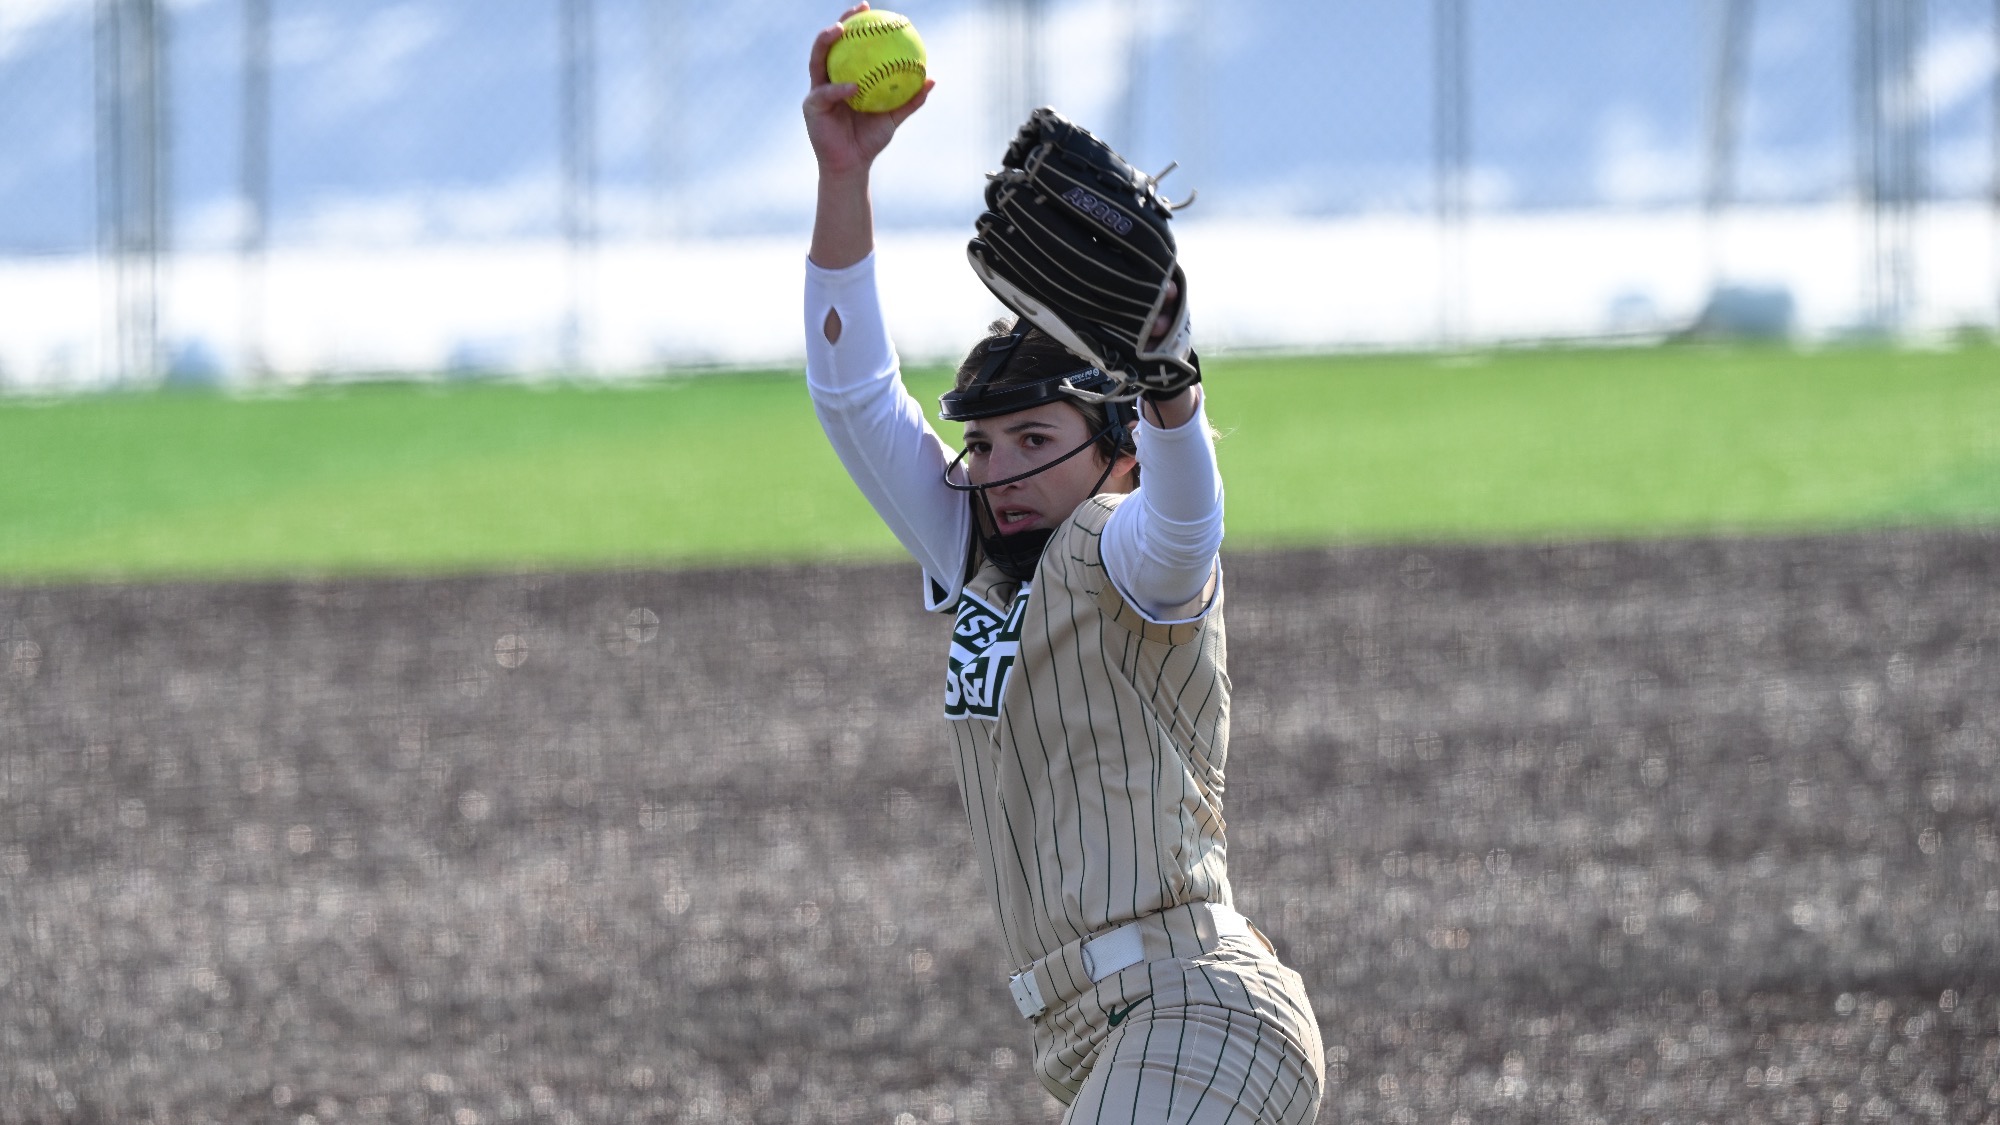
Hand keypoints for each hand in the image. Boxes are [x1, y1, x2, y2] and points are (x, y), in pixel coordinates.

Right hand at [803, 4, 934, 179]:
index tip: (870, 8)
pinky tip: (853, 85)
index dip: (856, 25)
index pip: (848, 45)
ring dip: (826, 42)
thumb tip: (931, 79)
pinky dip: (840, 89)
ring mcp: (817, 91)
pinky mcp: (811, 106)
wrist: (851, 165)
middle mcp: (827, 79)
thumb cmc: (869, 140)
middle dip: (840, 23)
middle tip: (856, 11)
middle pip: (829, 44)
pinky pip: (826, 93)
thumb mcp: (893, 117)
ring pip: (817, 59)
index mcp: (844, 76)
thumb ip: (909, 99)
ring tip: (840, 31)